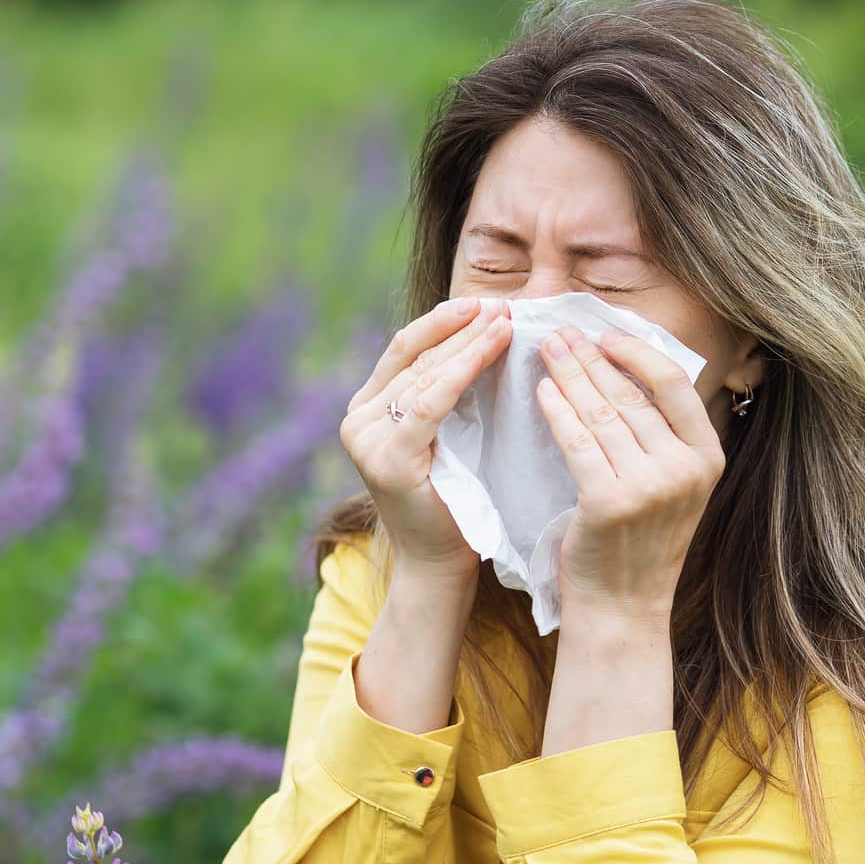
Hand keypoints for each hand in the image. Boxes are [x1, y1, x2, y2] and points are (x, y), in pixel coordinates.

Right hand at [341, 295, 512, 574]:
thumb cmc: (455, 498)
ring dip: (469, 343)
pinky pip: (429, 403)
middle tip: (505, 303)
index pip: (407, 348)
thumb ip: (448, 392)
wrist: (441, 562)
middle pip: (416, 355)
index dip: (445, 320)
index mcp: (368, 407)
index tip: (485, 301)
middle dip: (462, 326)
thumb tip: (485, 330)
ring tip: (506, 320)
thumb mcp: (450, 433)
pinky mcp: (386, 459)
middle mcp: (358, 418)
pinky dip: (462, 372)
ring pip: (424, 374)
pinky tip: (489, 349)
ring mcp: (366, 439)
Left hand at [533, 323, 726, 629]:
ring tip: (548, 352)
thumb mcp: (674, 487)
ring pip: (603, 413)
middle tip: (562, 333)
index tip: (606, 336)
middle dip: (592, 358)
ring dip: (570, 376)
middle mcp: (685, 470)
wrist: (622, 607)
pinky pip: (578, 441)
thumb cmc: (640, 543)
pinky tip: (542, 392)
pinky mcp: (609, 502)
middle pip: (632, 395)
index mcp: (708, 458)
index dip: (638, 353)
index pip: (676, 385)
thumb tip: (628, 369)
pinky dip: (557, 411)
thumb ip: (664, 437)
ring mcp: (650, 487)